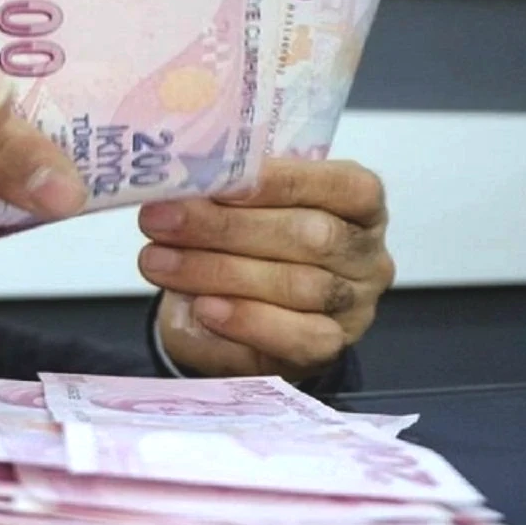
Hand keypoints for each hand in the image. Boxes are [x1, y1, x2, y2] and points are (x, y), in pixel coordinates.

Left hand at [139, 159, 394, 380]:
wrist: (235, 317)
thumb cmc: (247, 244)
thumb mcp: (244, 207)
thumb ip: (230, 191)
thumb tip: (181, 177)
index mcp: (359, 201)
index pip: (337, 185)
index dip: (277, 181)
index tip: (212, 179)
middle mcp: (367, 252)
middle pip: (310, 236)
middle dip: (227, 227)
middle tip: (160, 220)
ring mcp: (355, 304)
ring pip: (297, 286)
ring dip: (217, 272)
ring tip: (158, 262)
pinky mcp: (331, 347)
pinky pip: (298, 337)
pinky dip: (246, 320)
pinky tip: (203, 307)